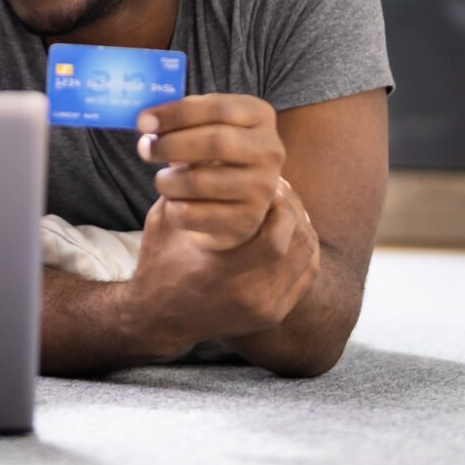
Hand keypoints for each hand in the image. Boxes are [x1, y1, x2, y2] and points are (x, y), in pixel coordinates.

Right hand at [125, 178, 320, 352]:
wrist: (157, 318)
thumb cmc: (158, 264)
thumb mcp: (164, 222)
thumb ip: (185, 187)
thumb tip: (205, 146)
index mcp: (225, 276)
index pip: (275, 237)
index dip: (280, 205)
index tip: (269, 183)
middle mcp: (252, 298)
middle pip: (299, 246)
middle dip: (294, 212)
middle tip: (281, 190)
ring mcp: (266, 309)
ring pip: (307, 259)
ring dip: (302, 228)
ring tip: (286, 206)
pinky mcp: (273, 314)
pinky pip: (305, 276)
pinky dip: (304, 250)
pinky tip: (291, 230)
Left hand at [137, 94, 288, 250]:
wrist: (237, 201)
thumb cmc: (214, 154)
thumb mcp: (207, 126)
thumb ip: (182, 118)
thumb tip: (147, 122)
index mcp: (260, 116)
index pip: (218, 108)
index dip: (176, 113)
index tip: (142, 121)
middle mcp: (269, 151)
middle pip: (214, 142)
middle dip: (170, 145)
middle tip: (144, 149)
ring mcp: (261, 188)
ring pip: (199, 182)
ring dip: (167, 180)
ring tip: (163, 179)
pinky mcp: (246, 221)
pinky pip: (192, 214)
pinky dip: (172, 208)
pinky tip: (174, 202)